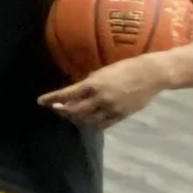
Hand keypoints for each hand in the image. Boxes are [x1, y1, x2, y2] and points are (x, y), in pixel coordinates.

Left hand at [39, 54, 165, 127]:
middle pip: (74, 111)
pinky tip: (88, 120)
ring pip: (87, 120)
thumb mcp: (103, 71)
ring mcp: (111, 109)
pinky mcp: (121, 116)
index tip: (40, 102)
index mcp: (94, 84)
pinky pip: (102, 125)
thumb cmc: (127, 67)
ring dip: (76, 118)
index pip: (67, 94)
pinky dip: (92, 124)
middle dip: (62, 111)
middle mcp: (100, 98)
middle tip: (56, 108)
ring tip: (71, 114)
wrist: (151, 74)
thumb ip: (89, 82)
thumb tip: (75, 92)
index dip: (52, 99)